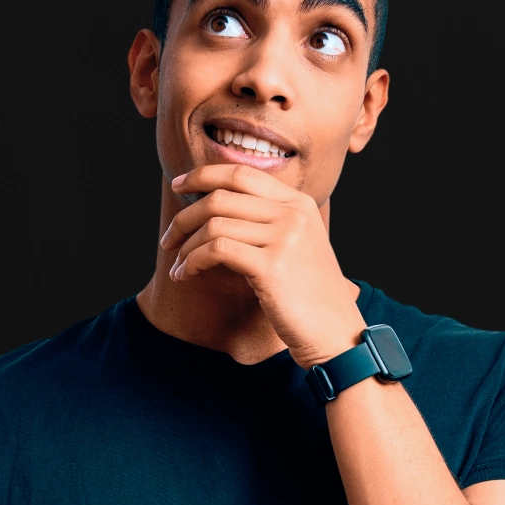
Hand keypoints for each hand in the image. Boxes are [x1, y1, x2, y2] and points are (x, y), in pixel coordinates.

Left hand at [162, 164, 366, 367]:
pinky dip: (193, 262)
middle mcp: (292, 214)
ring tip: (179, 265)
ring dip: (186, 246)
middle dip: (185, 216)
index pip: (241, 173)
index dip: (203, 175)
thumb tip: (216, 208)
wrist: (335, 331)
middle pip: (221, 196)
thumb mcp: (297, 245)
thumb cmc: (309, 295)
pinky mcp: (271, 265)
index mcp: (298, 203)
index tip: (178, 185)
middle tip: (169, 239)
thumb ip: (268, 221)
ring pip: (214, 225)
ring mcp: (284, 238)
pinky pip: (216, 250)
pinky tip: (185, 276)